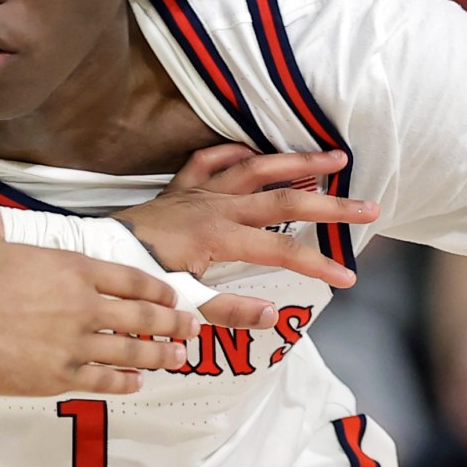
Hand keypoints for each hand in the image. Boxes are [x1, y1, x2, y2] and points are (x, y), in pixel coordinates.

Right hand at [0, 211, 200, 395]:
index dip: (156, 289)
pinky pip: (102, 381)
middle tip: (191, 329)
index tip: (172, 296)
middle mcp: (85, 306)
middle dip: (172, 323)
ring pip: (131, 351)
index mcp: (75, 270)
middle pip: (142, 315)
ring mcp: (76, 343)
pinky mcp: (60, 374)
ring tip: (177, 358)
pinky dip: (123, 383)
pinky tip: (136, 384)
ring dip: (158, 354)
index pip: (130, 278)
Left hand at [115, 145, 378, 288]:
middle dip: (331, 204)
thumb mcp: (182, 302)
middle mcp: (215, 204)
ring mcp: (199, 190)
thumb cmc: (137, 281)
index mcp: (219, 234)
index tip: (348, 279)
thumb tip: (274, 316)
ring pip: (257, 167)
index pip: (282, 249)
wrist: (96, 253)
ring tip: (335, 158)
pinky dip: (235, 151)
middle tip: (370, 206)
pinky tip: (255, 150)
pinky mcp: (180, 185)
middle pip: (284, 200)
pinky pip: (211, 159)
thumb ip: (228, 309)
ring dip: (297, 162)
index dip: (318, 264)